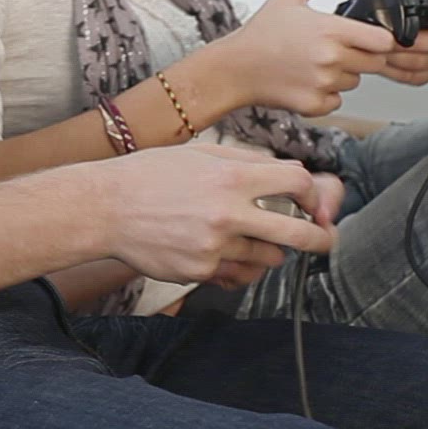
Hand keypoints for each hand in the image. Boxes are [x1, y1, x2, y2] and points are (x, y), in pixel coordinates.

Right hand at [97, 146, 338, 286]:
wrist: (104, 208)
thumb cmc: (150, 175)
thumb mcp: (199, 153)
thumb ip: (247, 162)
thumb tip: (291, 174)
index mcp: (231, 178)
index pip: (297, 184)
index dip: (311, 194)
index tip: (309, 202)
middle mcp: (228, 214)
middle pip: (299, 234)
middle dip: (319, 238)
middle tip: (323, 238)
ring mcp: (215, 247)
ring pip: (268, 258)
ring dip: (268, 250)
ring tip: (246, 238)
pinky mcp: (200, 272)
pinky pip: (236, 274)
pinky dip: (236, 265)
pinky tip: (219, 252)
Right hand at [202, 0, 397, 115]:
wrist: (234, 68)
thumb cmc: (260, 33)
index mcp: (330, 30)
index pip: (384, 41)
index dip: (379, 38)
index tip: (365, 36)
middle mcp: (331, 58)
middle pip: (375, 63)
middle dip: (362, 55)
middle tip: (335, 48)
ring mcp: (323, 84)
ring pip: (355, 82)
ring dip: (343, 74)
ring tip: (315, 63)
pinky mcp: (315, 104)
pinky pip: (337, 100)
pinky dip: (327, 94)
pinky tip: (307, 80)